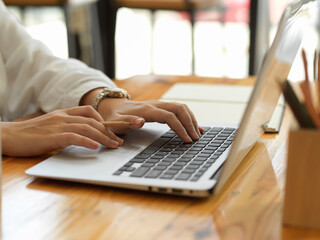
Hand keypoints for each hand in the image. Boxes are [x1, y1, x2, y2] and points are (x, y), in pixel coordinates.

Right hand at [1, 106, 122, 156]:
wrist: (8, 136)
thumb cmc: (29, 134)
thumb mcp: (50, 126)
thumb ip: (65, 128)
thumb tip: (82, 137)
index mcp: (63, 113)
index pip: (88, 111)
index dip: (103, 120)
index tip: (112, 130)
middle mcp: (63, 117)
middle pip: (92, 121)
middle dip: (108, 132)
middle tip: (118, 141)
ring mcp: (58, 125)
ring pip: (87, 128)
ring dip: (103, 137)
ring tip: (113, 145)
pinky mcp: (52, 136)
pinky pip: (74, 137)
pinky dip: (87, 141)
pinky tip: (95, 147)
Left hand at [98, 98, 202, 142]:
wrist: (112, 105)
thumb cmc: (113, 116)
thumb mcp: (114, 122)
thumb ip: (126, 123)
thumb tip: (141, 122)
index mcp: (146, 110)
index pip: (168, 116)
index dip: (179, 127)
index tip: (186, 139)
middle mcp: (155, 105)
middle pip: (178, 109)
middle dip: (189, 123)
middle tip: (196, 138)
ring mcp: (159, 104)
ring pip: (180, 107)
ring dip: (191, 119)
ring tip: (198, 133)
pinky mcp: (160, 107)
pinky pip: (177, 108)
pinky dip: (187, 116)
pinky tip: (194, 125)